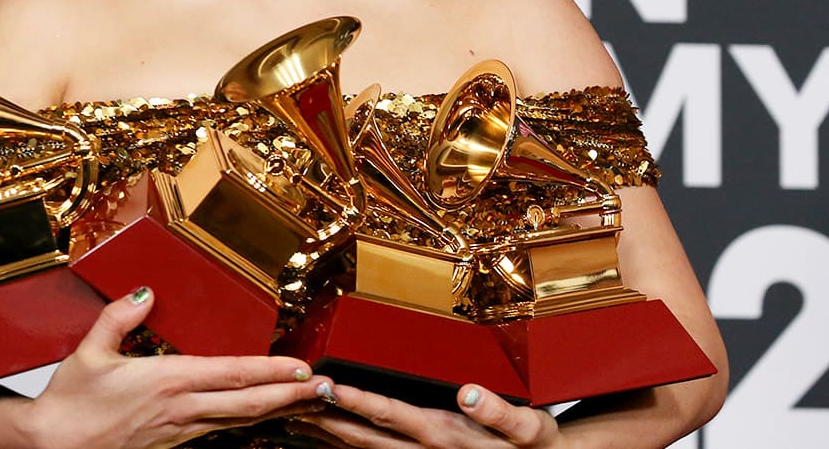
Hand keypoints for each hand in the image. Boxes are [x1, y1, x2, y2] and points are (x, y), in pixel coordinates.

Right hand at [22, 286, 332, 448]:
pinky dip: (247, 421)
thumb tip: (146, 291)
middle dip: (291, 395)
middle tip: (325, 387)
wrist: (51, 447)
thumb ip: (120, 316)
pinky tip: (262, 415)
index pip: (231, 375)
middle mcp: (180, 409)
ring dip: (276, 409)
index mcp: (166, 382)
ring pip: (239, 421)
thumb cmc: (69, 404)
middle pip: (248, 404)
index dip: (271, 372)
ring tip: (306, 400)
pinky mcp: (173, 444)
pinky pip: (219, 430)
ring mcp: (180, 431)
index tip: (302, 366)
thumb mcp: (89, 351)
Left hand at [290, 382, 561, 447]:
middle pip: (365, 436)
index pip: (391, 414)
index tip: (325, 386)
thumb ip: (500, 412)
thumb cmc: (537, 446)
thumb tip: (471, 393)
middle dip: (326, 418)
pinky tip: (327, 439)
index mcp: (447, 435)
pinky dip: (347, 447)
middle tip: (290, 401)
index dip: (355, 400)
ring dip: (328, 436)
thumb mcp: (530, 429)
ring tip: (294, 419)